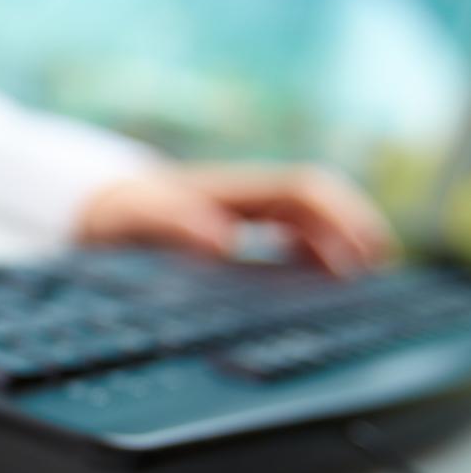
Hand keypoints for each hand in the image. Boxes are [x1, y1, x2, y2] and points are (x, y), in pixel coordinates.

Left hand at [78, 164, 393, 274]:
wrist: (96, 210)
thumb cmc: (119, 213)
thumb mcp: (138, 217)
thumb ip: (176, 225)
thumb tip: (225, 242)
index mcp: (232, 190)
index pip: (302, 192)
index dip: (339, 218)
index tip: (359, 253)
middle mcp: (245, 197)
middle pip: (317, 203)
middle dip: (352, 230)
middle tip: (376, 270)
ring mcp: (243, 213)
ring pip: (308, 221)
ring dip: (337, 244)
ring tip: (359, 281)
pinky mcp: (235, 232)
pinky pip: (288, 236)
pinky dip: (311, 255)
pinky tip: (317, 282)